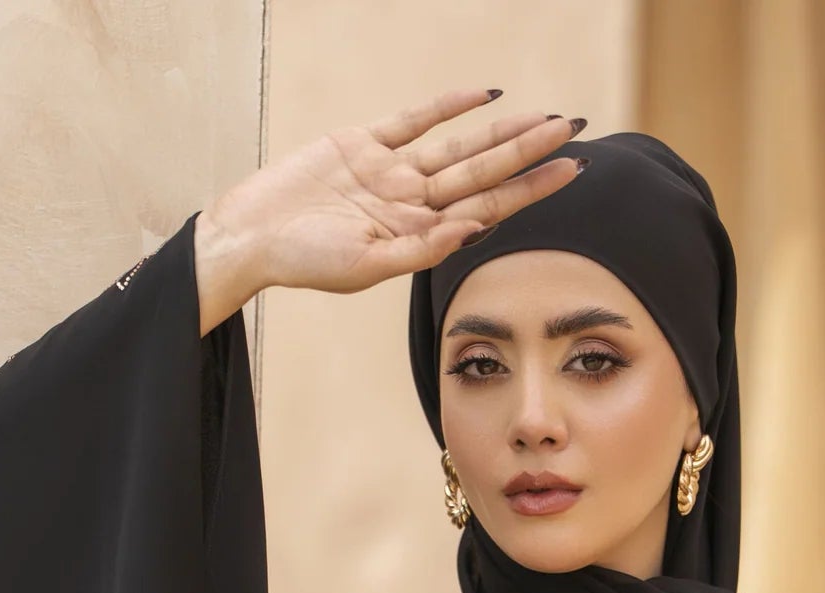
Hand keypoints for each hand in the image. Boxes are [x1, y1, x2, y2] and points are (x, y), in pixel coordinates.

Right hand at [194, 88, 584, 330]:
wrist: (250, 235)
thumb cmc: (303, 263)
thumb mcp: (365, 266)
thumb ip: (420, 251)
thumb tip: (474, 229)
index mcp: (418, 235)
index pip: (489, 207)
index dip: (531, 188)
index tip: (571, 171)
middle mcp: (412, 202)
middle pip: (484, 171)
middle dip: (530, 152)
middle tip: (574, 129)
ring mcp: (390, 172)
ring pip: (458, 146)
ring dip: (500, 131)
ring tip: (544, 117)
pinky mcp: (362, 144)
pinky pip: (414, 120)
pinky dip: (448, 106)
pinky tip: (485, 95)